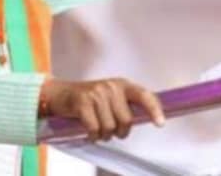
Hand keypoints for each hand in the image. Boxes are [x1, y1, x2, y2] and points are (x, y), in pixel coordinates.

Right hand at [40, 77, 164, 141]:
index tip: (160, 124)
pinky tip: (89, 132)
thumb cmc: (89, 99)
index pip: (144, 95)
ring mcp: (97, 93)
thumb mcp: (111, 97)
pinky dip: (92, 135)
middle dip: (119, 131)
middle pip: (126, 120)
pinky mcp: (83, 102)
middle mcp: (111, 86)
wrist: (60, 94)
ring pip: (110, 127)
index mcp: (122, 85)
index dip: (154, 110)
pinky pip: (94, 129)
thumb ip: (126, 106)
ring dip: (104, 135)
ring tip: (97, 129)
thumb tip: (146, 118)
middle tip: (110, 130)